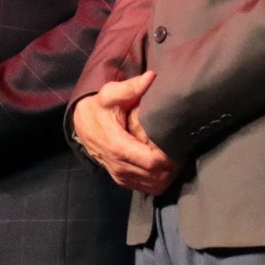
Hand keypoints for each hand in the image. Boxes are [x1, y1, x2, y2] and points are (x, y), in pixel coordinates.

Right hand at [69, 72, 177, 195]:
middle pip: (156, 175)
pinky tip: (166, 168)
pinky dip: (159, 180)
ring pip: (153, 184)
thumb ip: (131, 87)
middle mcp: (119, 165)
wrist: (81, 124)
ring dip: (168, 174)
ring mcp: (120, 175)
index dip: (170, 156)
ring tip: (178, 158)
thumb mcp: (110, 94)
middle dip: (173, 166)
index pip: (152, 161)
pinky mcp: (121, 179)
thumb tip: (151, 77)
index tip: (179, 143)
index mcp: (118, 146)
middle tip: (184, 150)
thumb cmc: (98, 108)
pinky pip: (145, 188)